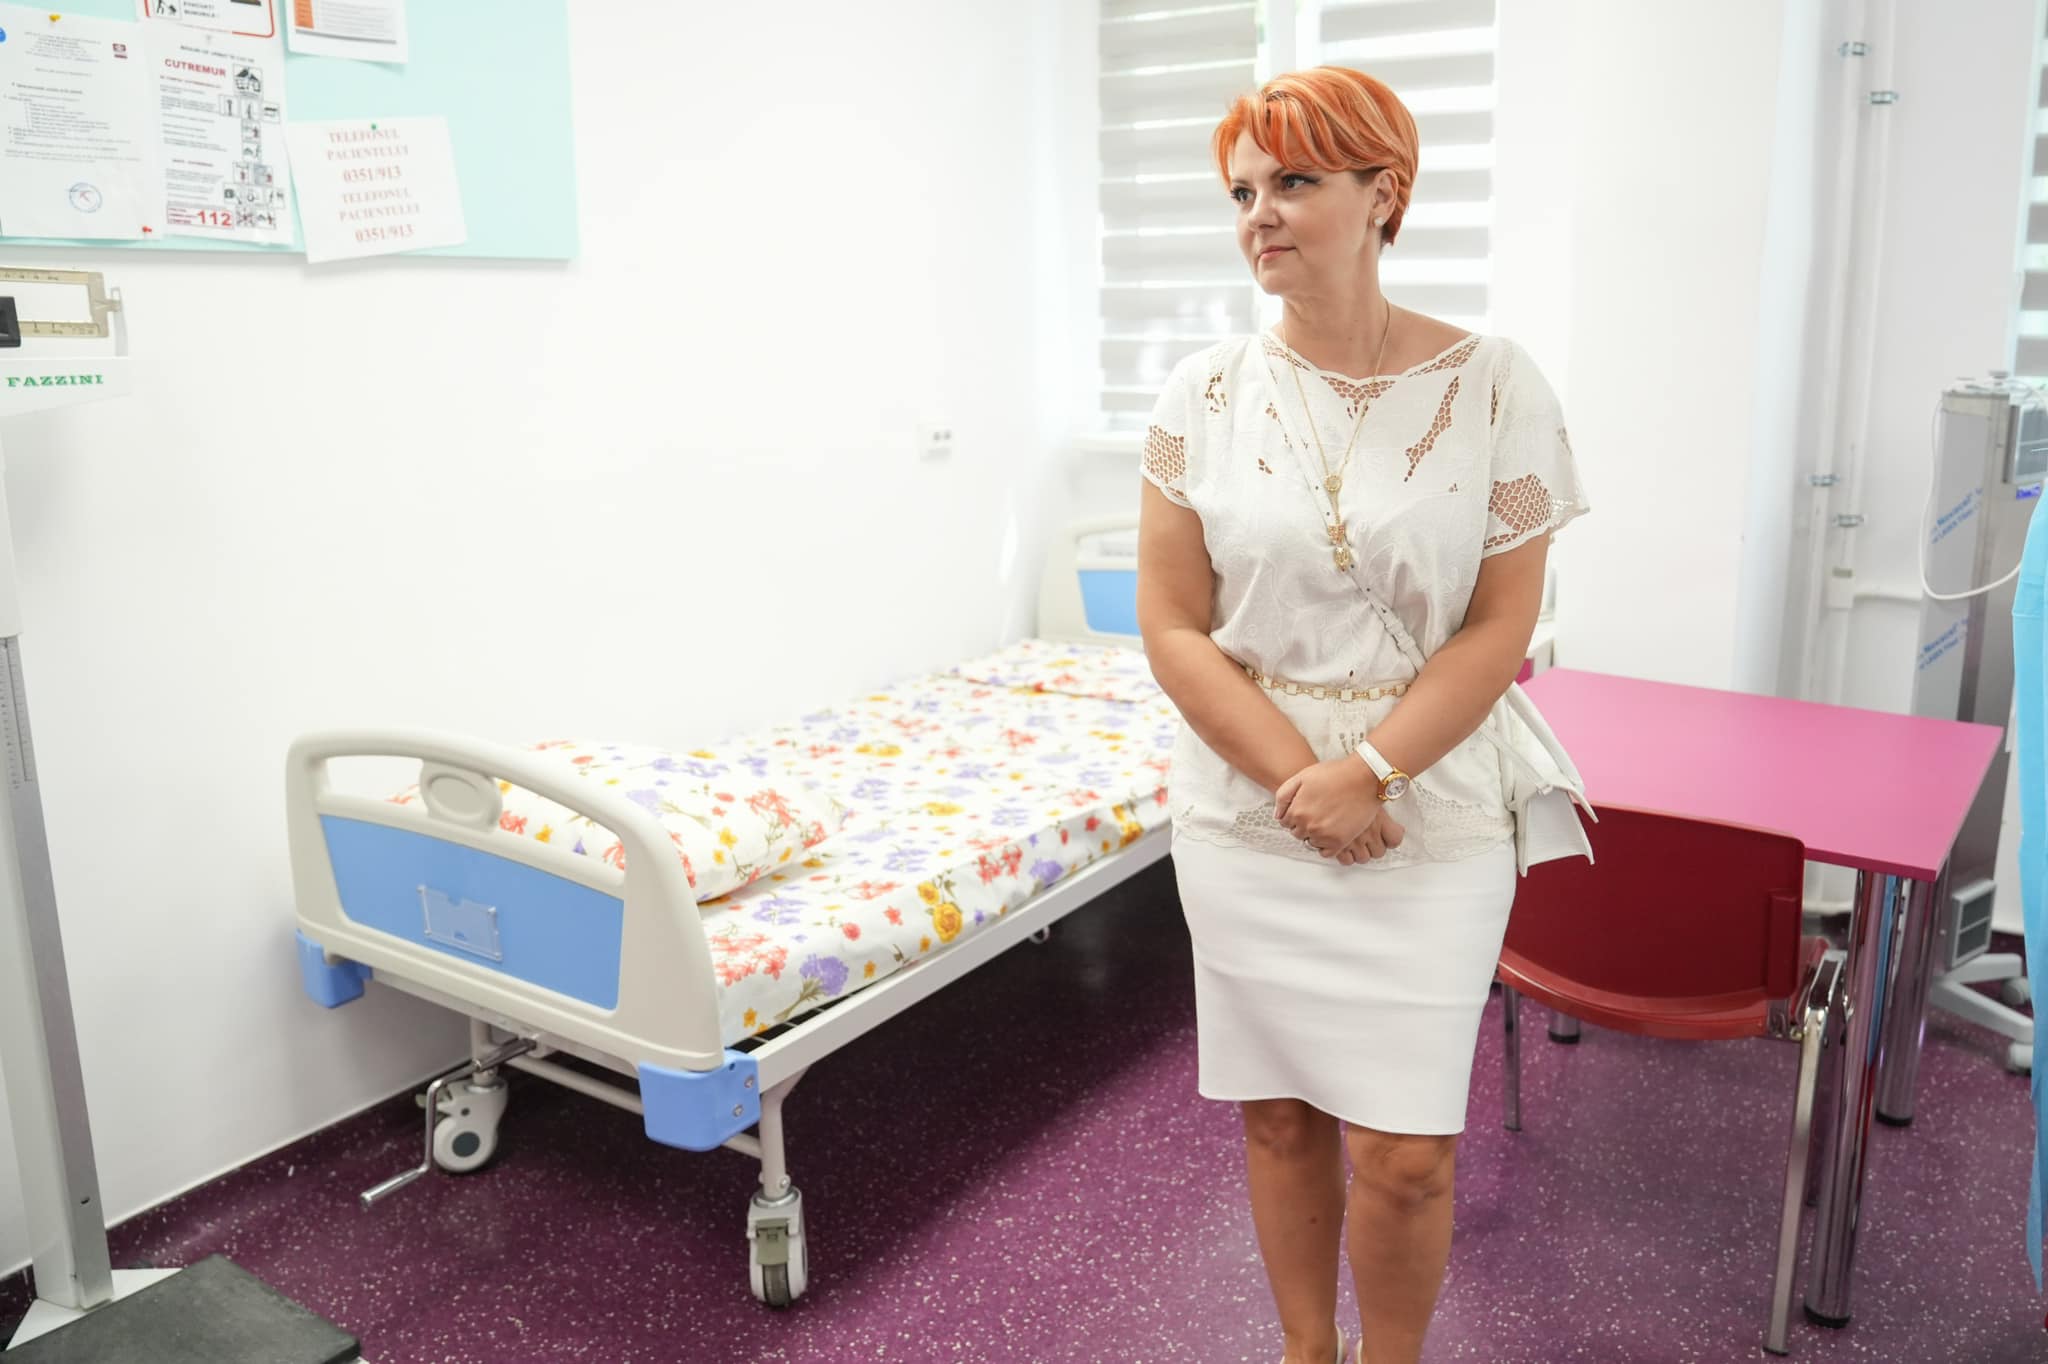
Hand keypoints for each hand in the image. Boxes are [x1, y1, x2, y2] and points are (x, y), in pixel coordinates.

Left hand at [1274, 756, 1399, 860]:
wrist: (1364, 779)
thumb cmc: (1335, 774)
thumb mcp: (1302, 777)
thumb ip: (1284, 796)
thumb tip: (1278, 815)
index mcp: (1297, 811)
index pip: (1285, 822)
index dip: (1293, 815)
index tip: (1303, 810)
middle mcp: (1309, 826)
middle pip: (1297, 833)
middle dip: (1303, 825)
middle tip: (1316, 814)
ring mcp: (1324, 835)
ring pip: (1311, 843)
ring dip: (1315, 835)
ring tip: (1326, 821)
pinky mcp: (1340, 841)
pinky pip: (1326, 853)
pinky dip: (1326, 845)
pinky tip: (1331, 832)